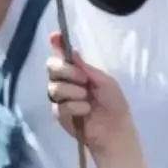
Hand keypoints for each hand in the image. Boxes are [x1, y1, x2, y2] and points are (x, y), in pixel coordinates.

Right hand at [45, 33, 131, 153]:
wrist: (116, 129)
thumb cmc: (114, 103)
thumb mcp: (104, 81)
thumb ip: (86, 68)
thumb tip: (71, 51)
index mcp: (77, 71)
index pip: (62, 55)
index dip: (57, 44)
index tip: (55, 37)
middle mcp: (65, 82)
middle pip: (51, 68)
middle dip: (66, 71)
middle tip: (83, 79)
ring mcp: (61, 99)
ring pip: (54, 88)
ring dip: (73, 92)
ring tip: (87, 99)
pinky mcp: (60, 115)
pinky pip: (59, 106)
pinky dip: (74, 107)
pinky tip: (86, 111)